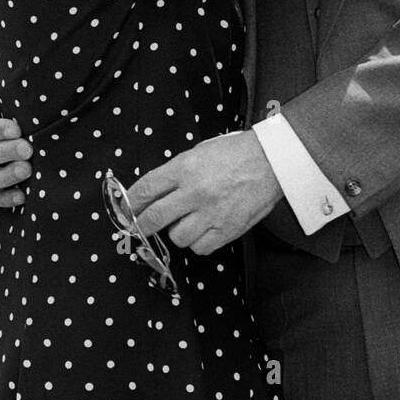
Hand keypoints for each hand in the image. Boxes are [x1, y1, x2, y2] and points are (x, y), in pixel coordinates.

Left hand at [125, 131, 283, 254]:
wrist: (272, 161)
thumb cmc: (236, 152)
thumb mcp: (200, 151)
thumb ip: (177, 171)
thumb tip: (155, 191)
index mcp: (185, 168)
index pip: (145, 189)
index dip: (130, 203)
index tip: (127, 209)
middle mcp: (194, 192)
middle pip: (153, 218)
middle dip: (142, 224)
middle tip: (141, 226)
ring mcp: (210, 213)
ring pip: (176, 237)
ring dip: (176, 231)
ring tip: (186, 222)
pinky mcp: (226, 230)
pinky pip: (200, 248)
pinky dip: (198, 242)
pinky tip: (202, 230)